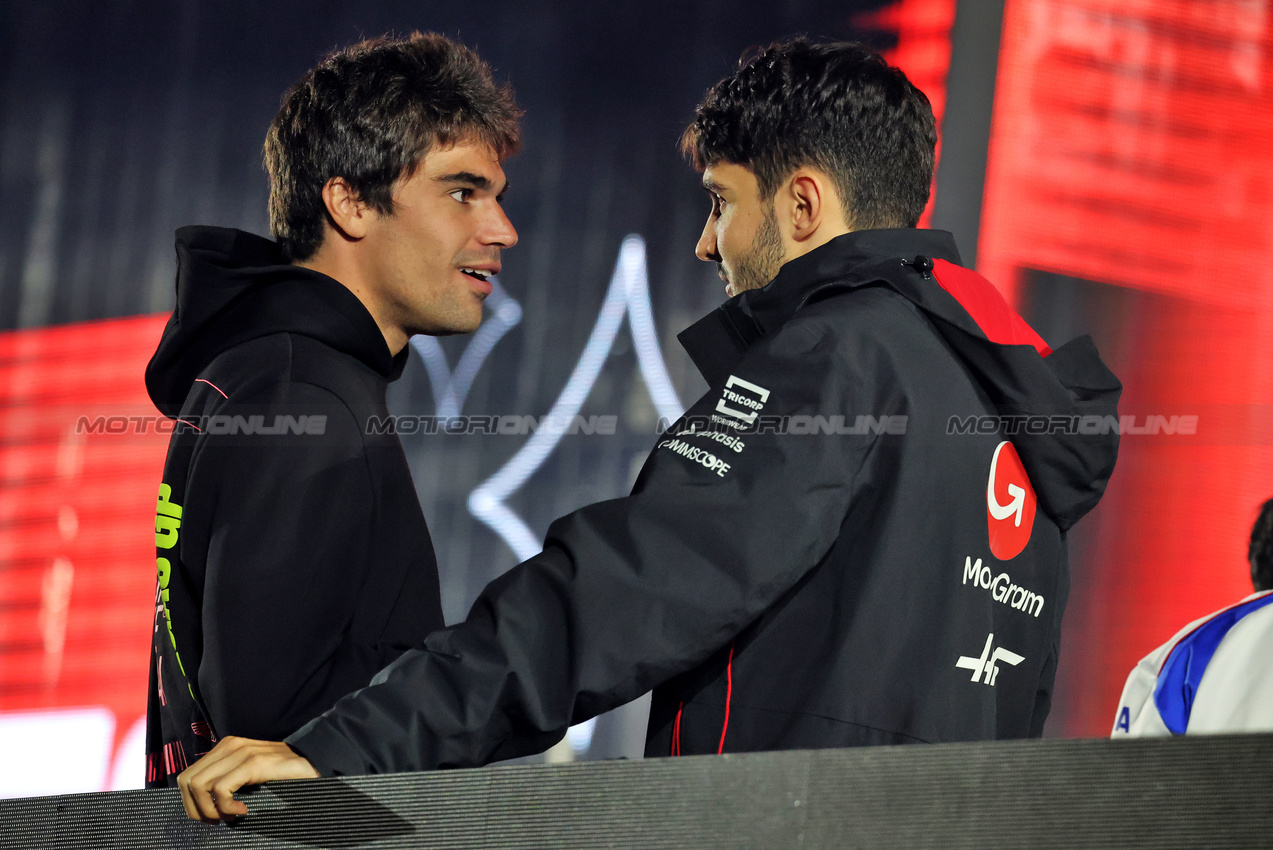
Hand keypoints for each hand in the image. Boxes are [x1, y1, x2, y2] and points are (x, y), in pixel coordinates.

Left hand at [177, 736, 319, 821]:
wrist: (314, 763)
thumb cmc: (282, 775)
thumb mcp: (248, 775)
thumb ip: (227, 778)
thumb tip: (201, 802)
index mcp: (225, 747)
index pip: (186, 776)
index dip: (191, 803)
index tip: (211, 816)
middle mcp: (229, 746)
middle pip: (187, 781)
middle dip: (197, 809)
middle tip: (219, 819)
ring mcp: (240, 752)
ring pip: (198, 785)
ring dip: (211, 809)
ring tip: (231, 815)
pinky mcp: (253, 763)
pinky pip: (221, 790)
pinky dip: (226, 807)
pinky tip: (243, 810)